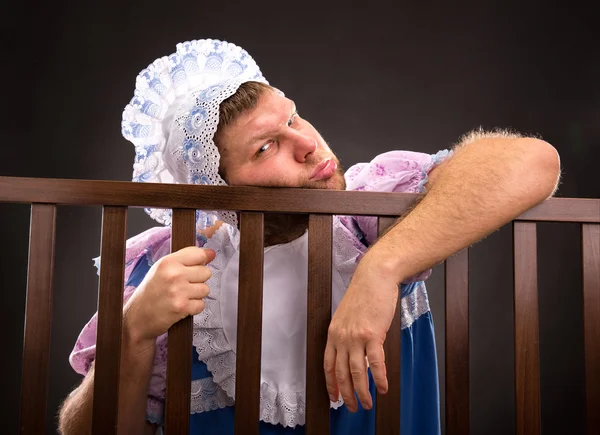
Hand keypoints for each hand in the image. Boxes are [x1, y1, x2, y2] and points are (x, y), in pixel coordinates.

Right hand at [123, 246, 215, 342]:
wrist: (138, 318)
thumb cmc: (152, 291)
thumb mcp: (163, 269)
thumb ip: (187, 259)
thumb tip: (212, 253)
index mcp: (168, 262)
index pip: (199, 254)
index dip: (200, 261)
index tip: (193, 268)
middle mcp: (174, 275)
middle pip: (206, 272)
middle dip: (198, 280)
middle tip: (183, 286)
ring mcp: (178, 291)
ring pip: (206, 289)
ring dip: (197, 295)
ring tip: (182, 296)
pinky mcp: (182, 307)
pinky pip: (202, 305)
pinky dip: (194, 308)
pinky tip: (182, 306)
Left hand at [323, 252, 399, 411]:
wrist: (374, 277)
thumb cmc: (363, 294)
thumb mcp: (347, 315)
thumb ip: (346, 333)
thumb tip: (352, 351)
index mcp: (333, 333)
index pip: (328, 365)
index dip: (330, 384)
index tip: (333, 398)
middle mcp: (342, 337)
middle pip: (341, 373)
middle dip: (346, 394)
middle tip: (352, 408)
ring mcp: (356, 337)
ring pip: (357, 372)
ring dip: (362, 392)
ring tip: (367, 404)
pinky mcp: (373, 334)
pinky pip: (375, 363)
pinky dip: (380, 378)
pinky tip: (384, 388)